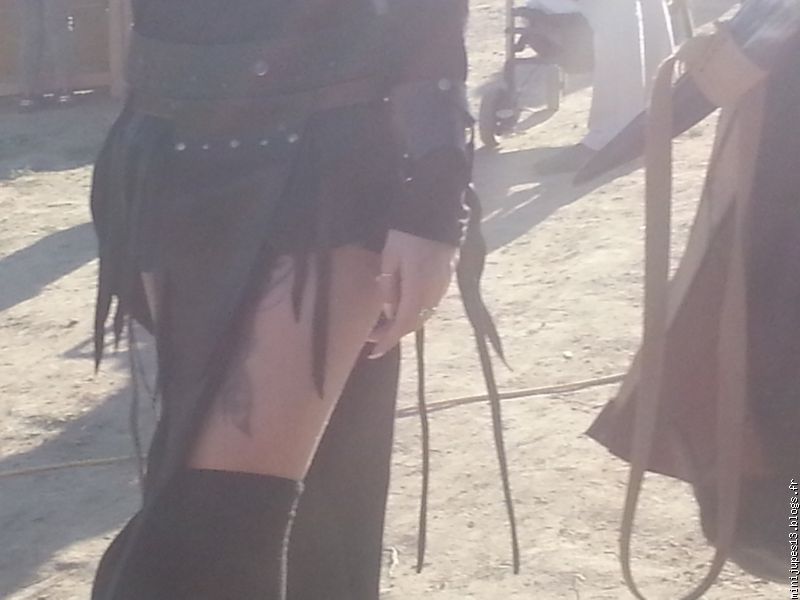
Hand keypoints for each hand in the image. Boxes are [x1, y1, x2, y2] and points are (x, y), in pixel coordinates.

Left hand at [369, 230, 457, 357]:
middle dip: (393, 333)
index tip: (374, 353)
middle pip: (413, 324)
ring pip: (423, 316)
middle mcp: (433, 295)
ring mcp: (442, 288)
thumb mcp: (390, 260)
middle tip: (373, 336)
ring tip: (386, 324)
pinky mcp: (446, 281)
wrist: (436, 213)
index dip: (388, 341)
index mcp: (417, 291)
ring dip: (405, 323)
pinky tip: (404, 308)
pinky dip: (415, 312)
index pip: (401, 325)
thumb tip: (390, 312)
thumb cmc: (407, 235)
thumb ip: (389, 288)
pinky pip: (430, 305)